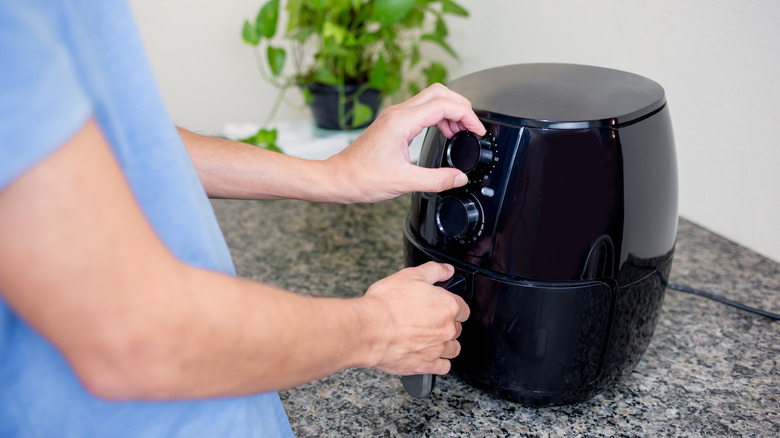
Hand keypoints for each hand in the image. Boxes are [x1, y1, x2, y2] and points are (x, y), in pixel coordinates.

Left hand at [325, 83, 485, 202]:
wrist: (337, 178)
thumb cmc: (361, 177)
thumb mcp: (403, 183)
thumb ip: (436, 180)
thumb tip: (459, 178)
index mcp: (401, 122)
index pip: (443, 105)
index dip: (466, 115)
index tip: (477, 130)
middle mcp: (398, 113)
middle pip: (439, 92)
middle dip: (461, 106)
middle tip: (472, 126)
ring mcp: (394, 116)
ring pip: (430, 98)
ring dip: (449, 111)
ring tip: (459, 132)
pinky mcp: (392, 123)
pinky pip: (421, 110)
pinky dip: (437, 117)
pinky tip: (442, 134)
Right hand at [359, 262, 469, 375]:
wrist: (370, 329)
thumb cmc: (387, 303)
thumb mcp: (411, 275)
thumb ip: (434, 271)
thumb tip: (447, 270)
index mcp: (448, 306)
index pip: (463, 308)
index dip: (451, 306)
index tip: (441, 306)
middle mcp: (447, 329)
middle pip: (456, 328)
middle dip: (445, 324)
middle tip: (427, 320)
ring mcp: (437, 349)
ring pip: (452, 349)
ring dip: (445, 344)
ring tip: (429, 339)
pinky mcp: (425, 365)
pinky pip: (443, 367)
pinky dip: (438, 362)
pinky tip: (428, 356)